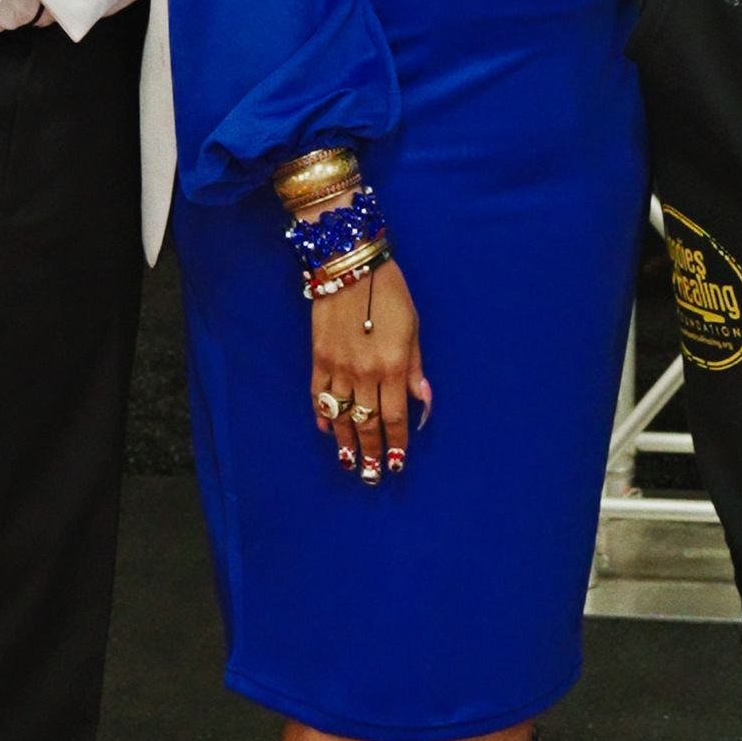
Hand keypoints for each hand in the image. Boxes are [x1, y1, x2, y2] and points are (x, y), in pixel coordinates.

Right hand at [311, 258, 428, 484]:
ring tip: (348, 464)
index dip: (397, 443)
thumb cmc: (390, 292)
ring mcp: (338, 367)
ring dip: (345, 443)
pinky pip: (318, 395)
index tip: (397, 464)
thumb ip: (416, 367)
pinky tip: (326, 431)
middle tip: (372, 476)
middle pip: (367, 424)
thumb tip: (423, 401)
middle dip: (371, 453)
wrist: (350, 264)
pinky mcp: (318, 358)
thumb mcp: (413, 327)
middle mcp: (365, 373)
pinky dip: (322, 415)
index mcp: (393, 366)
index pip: (396, 417)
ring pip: (341, 415)